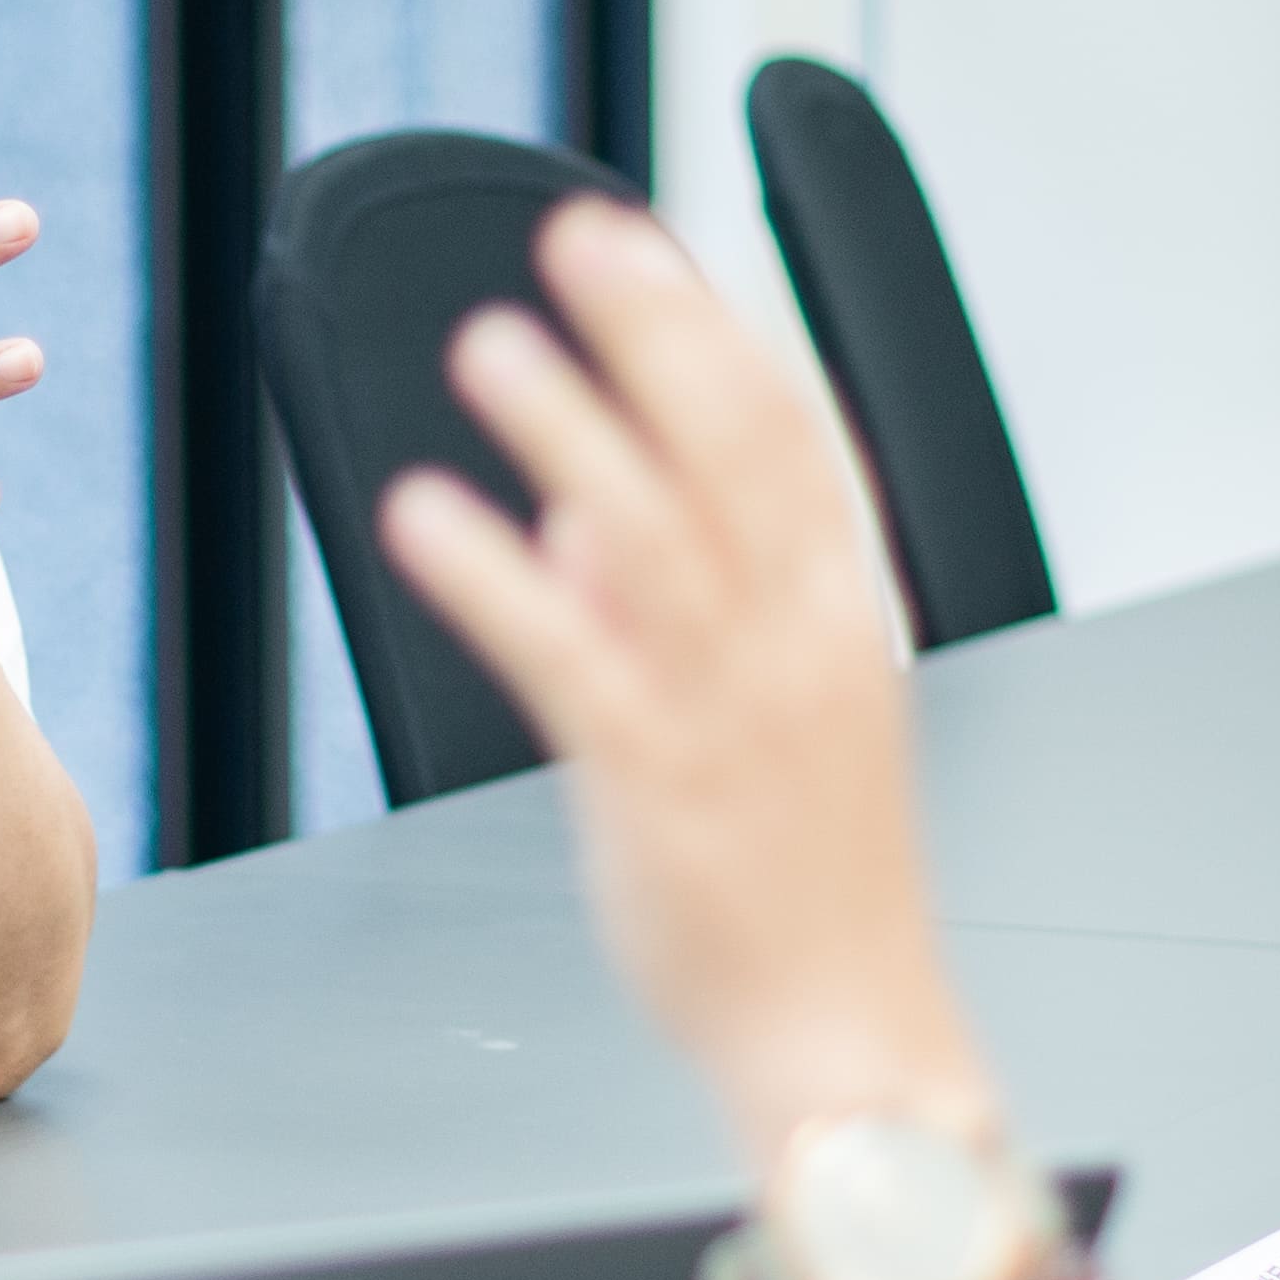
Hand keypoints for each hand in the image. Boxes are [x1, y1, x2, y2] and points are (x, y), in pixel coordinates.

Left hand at [374, 198, 988, 1163]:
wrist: (847, 1038)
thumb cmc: (815, 893)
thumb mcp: (777, 726)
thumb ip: (677, 614)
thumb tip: (579, 521)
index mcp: (842, 621)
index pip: (792, 438)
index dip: (721, 329)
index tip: (655, 248)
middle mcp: (798, 645)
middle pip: (733, 448)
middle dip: (657, 331)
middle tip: (582, 241)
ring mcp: (734, 710)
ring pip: (654, 530)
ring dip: (569, 426)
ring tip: (491, 350)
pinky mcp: (659, 783)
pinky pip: (569, 657)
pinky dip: (497, 575)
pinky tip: (433, 517)